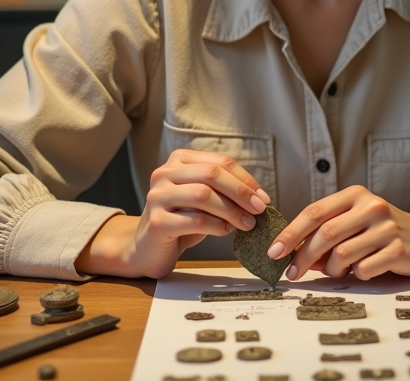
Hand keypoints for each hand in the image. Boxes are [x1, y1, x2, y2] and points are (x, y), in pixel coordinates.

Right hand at [76, 149, 270, 278]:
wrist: (146, 248)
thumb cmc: (181, 221)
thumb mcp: (203, 199)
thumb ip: (223, 190)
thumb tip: (259, 196)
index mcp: (179, 161)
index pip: (219, 161)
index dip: (245, 178)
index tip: (263, 196)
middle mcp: (164, 174)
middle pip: (212, 174)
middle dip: (241, 192)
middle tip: (260, 208)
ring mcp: (158, 197)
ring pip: (203, 195)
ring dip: (232, 210)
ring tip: (248, 223)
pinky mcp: (157, 222)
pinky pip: (195, 220)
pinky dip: (217, 226)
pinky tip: (227, 231)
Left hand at [264, 185, 409, 280]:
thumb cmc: (382, 232)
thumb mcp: (355, 223)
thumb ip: (327, 234)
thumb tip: (293, 255)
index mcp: (356, 194)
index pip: (314, 212)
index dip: (291, 233)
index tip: (274, 251)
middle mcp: (371, 206)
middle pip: (325, 234)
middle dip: (302, 257)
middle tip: (291, 273)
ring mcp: (386, 227)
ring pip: (342, 255)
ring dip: (332, 269)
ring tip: (337, 271)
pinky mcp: (398, 249)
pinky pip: (363, 269)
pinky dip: (356, 275)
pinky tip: (364, 269)